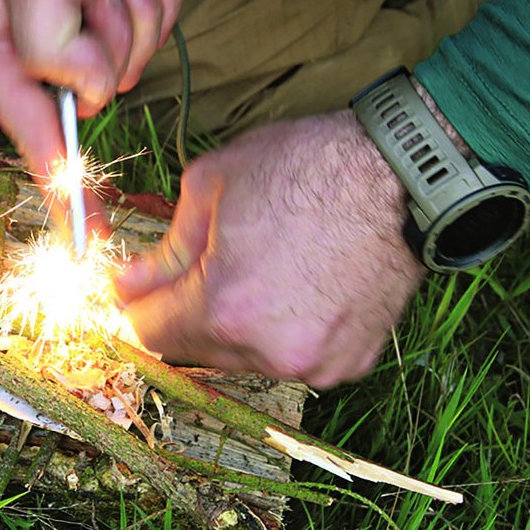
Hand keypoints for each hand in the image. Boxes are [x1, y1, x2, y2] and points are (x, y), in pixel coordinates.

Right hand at [0, 0, 182, 229]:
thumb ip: (50, 50)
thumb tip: (85, 99)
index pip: (29, 132)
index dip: (59, 184)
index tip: (83, 232)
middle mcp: (31, 44)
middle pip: (94, 94)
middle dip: (112, 45)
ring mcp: (79, 29)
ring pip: (133, 61)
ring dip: (136, 12)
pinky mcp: (118, 11)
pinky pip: (158, 28)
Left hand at [114, 111, 426, 387]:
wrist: (402, 172)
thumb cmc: (307, 166)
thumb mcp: (210, 186)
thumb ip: (164, 250)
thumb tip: (128, 285)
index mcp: (225, 307)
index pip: (149, 332)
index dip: (137, 305)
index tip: (138, 286)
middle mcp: (269, 350)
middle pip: (194, 349)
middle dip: (185, 312)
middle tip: (202, 267)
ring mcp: (315, 363)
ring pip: (243, 356)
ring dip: (235, 325)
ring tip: (258, 268)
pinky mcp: (350, 363)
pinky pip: (293, 357)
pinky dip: (282, 331)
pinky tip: (296, 287)